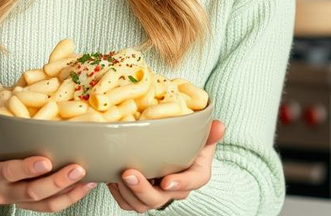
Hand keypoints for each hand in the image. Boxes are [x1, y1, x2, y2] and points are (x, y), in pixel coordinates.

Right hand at [0, 116, 97, 211]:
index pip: (9, 173)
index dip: (26, 168)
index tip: (46, 160)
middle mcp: (5, 192)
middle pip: (32, 192)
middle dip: (56, 181)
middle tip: (77, 168)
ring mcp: (20, 201)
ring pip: (46, 203)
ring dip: (69, 191)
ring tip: (88, 176)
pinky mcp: (33, 205)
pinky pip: (53, 206)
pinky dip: (72, 197)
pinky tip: (88, 183)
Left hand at [107, 120, 224, 211]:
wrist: (178, 152)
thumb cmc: (191, 143)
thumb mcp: (203, 136)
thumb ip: (210, 133)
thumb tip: (219, 126)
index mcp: (195, 175)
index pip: (192, 183)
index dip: (180, 183)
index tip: (166, 180)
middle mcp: (176, 189)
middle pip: (160, 199)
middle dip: (142, 189)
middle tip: (129, 172)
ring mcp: (157, 194)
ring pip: (141, 204)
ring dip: (127, 191)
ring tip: (116, 174)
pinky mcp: (141, 196)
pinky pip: (128, 203)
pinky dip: (118, 193)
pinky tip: (111, 177)